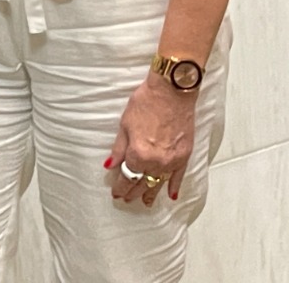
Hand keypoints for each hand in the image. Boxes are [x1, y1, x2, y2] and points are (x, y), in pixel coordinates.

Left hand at [107, 76, 196, 205]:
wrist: (171, 93)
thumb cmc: (145, 104)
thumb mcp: (124, 125)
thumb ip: (119, 149)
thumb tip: (110, 166)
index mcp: (138, 154)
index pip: (127, 177)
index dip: (120, 186)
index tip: (116, 192)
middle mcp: (156, 162)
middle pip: (142, 182)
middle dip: (132, 191)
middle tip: (126, 198)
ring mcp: (172, 160)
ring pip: (160, 182)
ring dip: (151, 193)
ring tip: (145, 202)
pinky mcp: (185, 156)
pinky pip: (179, 176)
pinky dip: (174, 186)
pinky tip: (171, 195)